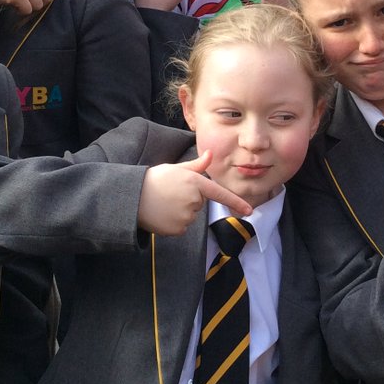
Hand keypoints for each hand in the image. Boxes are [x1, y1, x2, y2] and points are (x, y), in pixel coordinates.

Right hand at [138, 150, 253, 233]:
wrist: (133, 197)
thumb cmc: (155, 179)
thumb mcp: (176, 169)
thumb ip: (196, 166)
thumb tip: (210, 154)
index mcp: (195, 183)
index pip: (220, 194)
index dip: (236, 202)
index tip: (250, 210)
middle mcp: (194, 200)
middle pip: (200, 203)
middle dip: (189, 199)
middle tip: (171, 193)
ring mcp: (187, 216)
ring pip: (191, 216)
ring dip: (181, 211)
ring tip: (164, 203)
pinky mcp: (178, 229)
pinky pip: (182, 227)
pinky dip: (174, 222)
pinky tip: (162, 214)